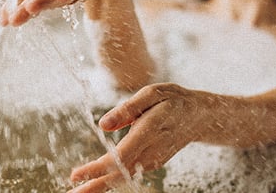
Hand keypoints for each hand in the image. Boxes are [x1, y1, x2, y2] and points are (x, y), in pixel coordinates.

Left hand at [68, 83, 202, 192]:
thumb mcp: (153, 93)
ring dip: (103, 185)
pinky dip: (115, 179)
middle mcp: (153, 148)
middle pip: (122, 172)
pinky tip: (100, 181)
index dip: (99, 167)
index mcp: (151, 128)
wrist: (198, 115)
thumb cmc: (173, 100)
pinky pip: (133, 172)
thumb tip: (103, 125)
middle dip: (96, 185)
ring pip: (126, 176)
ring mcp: (156, 157)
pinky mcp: (155, 160)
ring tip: (82, 191)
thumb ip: (128, 108)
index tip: (77, 175)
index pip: (122, 154)